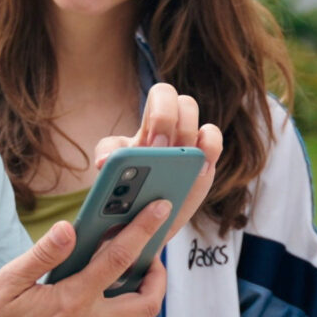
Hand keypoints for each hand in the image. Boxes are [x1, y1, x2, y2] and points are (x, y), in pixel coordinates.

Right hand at [0, 200, 172, 316]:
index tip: (160, 209)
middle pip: (148, 301)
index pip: (119, 259)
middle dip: (159, 273)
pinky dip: (129, 315)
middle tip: (151, 252)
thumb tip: (70, 227)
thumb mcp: (7, 282)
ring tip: (135, 273)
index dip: (144, 229)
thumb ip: (43, 254)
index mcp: (71, 302)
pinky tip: (112, 299)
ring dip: (146, 296)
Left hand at [93, 81, 224, 229]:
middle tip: (160, 148)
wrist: (145, 221)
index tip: (152, 143)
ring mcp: (189, 141)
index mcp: (148, 127)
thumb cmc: (128, 193)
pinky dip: (209, 148)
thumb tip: (104, 161)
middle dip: (166, 118)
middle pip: (175, 96)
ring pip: (192, 112)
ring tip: (176, 159)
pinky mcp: (205, 159)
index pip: (160, 96)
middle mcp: (171, 127)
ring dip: (185, 132)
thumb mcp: (112, 174)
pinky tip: (200, 168)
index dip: (160, 114)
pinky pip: (212, 139)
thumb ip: (107, 160)